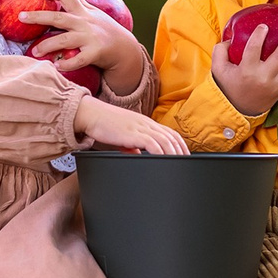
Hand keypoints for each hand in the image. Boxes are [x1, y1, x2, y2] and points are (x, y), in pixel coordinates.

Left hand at [23, 0, 146, 93]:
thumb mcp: (93, 11)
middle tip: (21, 16)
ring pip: (64, 40)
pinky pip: (78, 59)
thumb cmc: (105, 29)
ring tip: (34, 51)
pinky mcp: (94, 53)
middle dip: (39, 17)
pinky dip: (67, 64)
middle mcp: (85, 22)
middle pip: (59, 18)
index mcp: (83, 11)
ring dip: (47, 45)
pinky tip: (55, 66)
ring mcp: (89, 38)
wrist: (125, 49)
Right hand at [75, 96, 190, 154]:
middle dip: (181, 150)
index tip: (185, 155)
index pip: (170, 132)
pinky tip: (164, 160)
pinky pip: (152, 143)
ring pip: (165, 140)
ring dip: (174, 153)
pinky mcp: (132, 133)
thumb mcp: (122, 135)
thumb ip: (132, 145)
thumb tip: (138, 154)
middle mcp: (146, 124)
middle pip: (171, 136)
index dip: (180, 144)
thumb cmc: (104, 124)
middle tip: (187, 163)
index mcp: (145, 123)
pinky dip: (160, 152)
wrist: (90, 114)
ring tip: (178, 164)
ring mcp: (140, 127)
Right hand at [210, 21, 277, 118]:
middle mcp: (263, 78)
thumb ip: (220, 51)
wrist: (237, 110)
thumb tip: (230, 38)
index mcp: (247, 71)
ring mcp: (275, 86)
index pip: (254, 48)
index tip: (264, 26)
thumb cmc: (229, 86)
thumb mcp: (218, 69)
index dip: (259, 34)